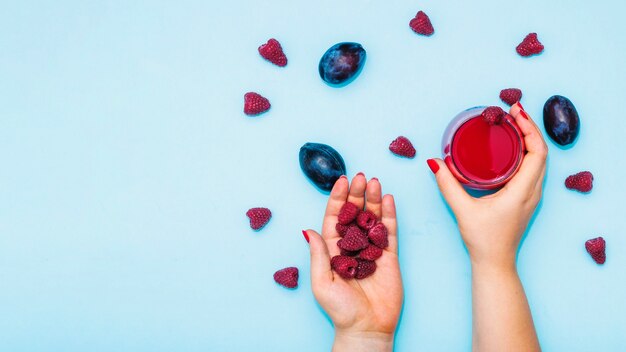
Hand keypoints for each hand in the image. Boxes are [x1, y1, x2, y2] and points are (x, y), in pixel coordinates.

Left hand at [304, 174, 402, 351]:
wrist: (366, 328)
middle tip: (361, 176)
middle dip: (357, 194)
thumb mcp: (321, 282)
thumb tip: (308, 230)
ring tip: (375, 182)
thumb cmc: (340, 309)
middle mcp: (352, 246)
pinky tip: (388, 198)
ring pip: (372, 218)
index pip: (334, 218)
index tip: (341, 182)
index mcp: (333, 250)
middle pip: (354, 213)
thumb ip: (318, 255)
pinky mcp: (389, 256)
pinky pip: (389, 231)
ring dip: (373, 199)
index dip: (337, 199)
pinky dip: (389, 214)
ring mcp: (371, 249)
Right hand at [428, 103, 547, 268]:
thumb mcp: (463, 210)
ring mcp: (532, 195)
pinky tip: (511, 147)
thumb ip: (447, 185)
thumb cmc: (483, 240)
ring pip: (539, 160)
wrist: (495, 263)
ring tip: (512, 124)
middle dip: (529, 127)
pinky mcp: (527, 199)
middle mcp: (533, 191)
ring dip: (529, 139)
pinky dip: (526, 151)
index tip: (515, 112)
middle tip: (511, 112)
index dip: (529, 128)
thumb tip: (435, 162)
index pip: (537, 151)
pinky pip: (533, 168)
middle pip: (541, 151)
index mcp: (523, 191)